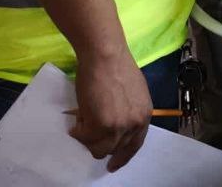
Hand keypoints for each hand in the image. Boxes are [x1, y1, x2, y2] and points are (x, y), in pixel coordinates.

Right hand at [69, 46, 151, 171]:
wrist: (106, 56)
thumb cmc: (117, 68)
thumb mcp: (133, 93)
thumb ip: (128, 112)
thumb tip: (115, 126)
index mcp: (144, 115)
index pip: (135, 145)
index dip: (122, 156)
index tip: (113, 164)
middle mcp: (134, 124)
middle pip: (114, 149)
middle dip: (100, 142)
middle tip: (89, 130)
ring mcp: (118, 126)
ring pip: (98, 148)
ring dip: (88, 138)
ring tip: (83, 120)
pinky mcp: (100, 126)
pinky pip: (84, 138)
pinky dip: (78, 130)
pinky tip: (77, 117)